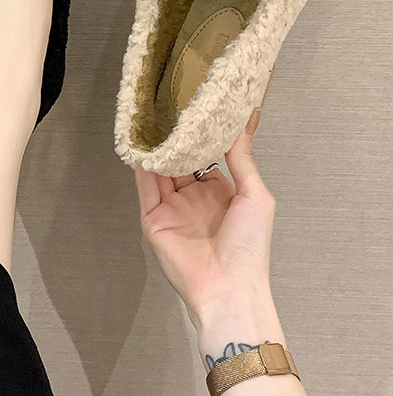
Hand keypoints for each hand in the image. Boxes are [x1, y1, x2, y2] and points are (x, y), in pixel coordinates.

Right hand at [134, 112, 274, 329]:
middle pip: (180, 161)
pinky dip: (141, 167)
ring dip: (158, 149)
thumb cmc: (250, 248)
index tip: (198, 110)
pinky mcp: (153, 218)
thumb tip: (246, 121)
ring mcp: (172, 208)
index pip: (206, 158)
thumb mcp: (255, 195)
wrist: (228, 288)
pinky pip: (145, 187)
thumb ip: (243, 158)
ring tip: (153, 120)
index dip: (202, 136)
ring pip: (161, 171)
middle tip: (170, 107)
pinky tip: (140, 146)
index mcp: (221, 193)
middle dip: (176, 139)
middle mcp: (194, 199)